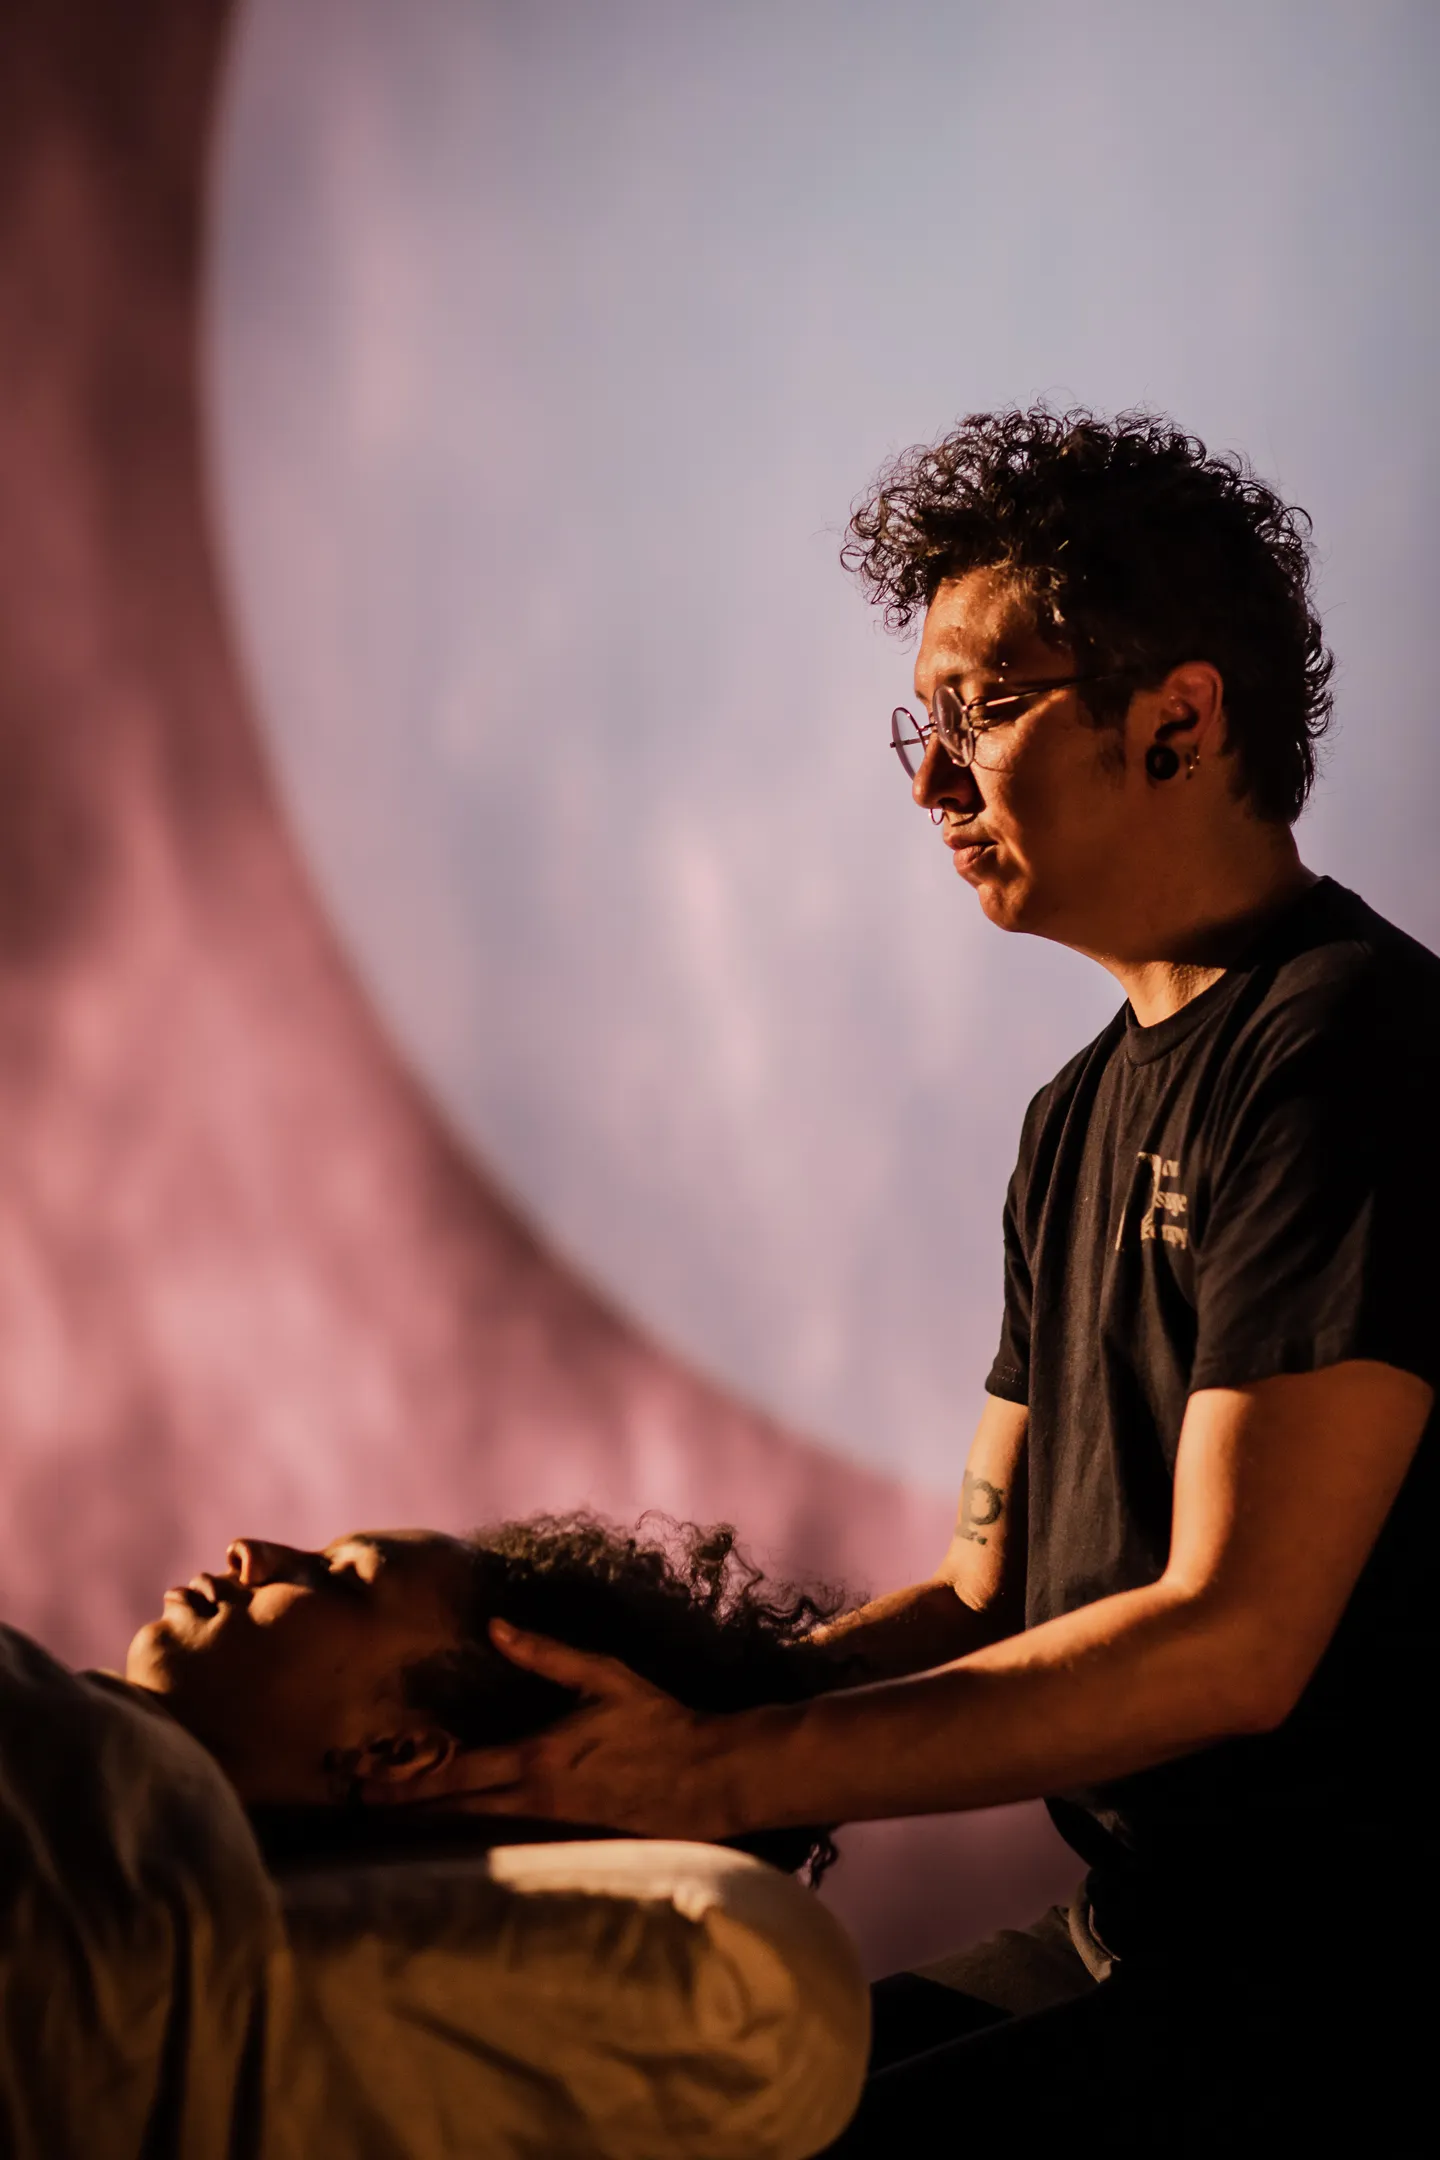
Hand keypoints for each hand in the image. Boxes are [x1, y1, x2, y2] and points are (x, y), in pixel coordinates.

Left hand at [360, 1620, 741, 1839]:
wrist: (709, 1776)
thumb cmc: (658, 1720)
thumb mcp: (603, 1674)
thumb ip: (545, 1653)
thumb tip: (495, 1626)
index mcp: (536, 1756)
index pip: (456, 1773)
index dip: (407, 1782)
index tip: (368, 1785)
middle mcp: (535, 1800)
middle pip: (454, 1815)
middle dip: (405, 1816)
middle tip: (361, 1816)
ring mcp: (552, 1831)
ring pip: (478, 1839)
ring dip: (434, 1836)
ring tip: (391, 1836)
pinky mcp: (571, 1848)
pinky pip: (512, 1850)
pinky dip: (477, 1850)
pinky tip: (456, 1851)